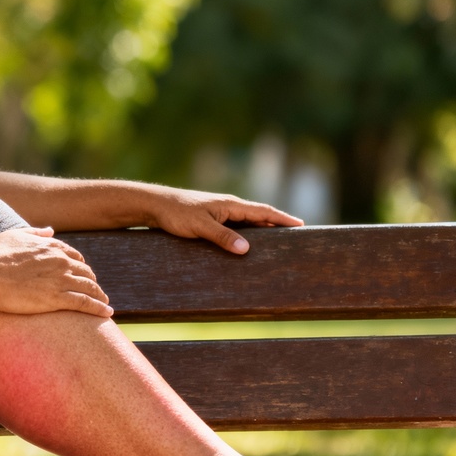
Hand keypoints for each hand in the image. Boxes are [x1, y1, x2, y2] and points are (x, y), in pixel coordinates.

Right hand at [0, 227, 113, 317]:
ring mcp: (60, 280)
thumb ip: (35, 232)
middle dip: (93, 281)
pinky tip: (107, 314)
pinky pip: (85, 303)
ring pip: (89, 288)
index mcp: (50, 247)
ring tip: (106, 304)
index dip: (81, 266)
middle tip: (96, 291)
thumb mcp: (16, 235)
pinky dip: (99, 308)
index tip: (83, 273)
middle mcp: (60, 261)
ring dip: (100, 296)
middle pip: (85, 272)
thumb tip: (50, 230)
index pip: (74, 256)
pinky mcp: (57, 299)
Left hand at [145, 186, 302, 254]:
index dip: (282, 218)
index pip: (263, 211)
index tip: (301, 225)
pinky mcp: (210, 219)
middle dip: (277, 225)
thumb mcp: (201, 227)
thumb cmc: (177, 213)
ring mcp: (219, 213)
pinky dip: (245, 234)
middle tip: (295, 237)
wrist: (155, 205)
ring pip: (247, 222)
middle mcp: (228, 207)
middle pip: (259, 216)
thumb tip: (246, 250)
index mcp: (230, 205)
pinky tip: (246, 245)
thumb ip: (223, 237)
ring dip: (262, 230)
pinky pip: (235, 227)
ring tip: (277, 243)